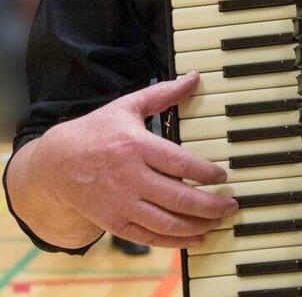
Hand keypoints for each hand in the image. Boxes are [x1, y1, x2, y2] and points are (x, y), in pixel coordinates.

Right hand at [34, 72, 237, 247]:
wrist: (54, 164)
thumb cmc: (96, 131)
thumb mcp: (128, 106)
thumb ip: (163, 93)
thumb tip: (193, 77)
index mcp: (137, 146)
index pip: (180, 164)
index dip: (205, 172)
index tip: (223, 176)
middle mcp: (130, 177)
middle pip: (178, 197)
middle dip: (210, 204)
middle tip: (231, 205)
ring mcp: (122, 203)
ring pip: (166, 221)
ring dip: (197, 224)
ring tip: (219, 221)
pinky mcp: (114, 222)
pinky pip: (148, 237)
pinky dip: (174, 241)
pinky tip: (195, 237)